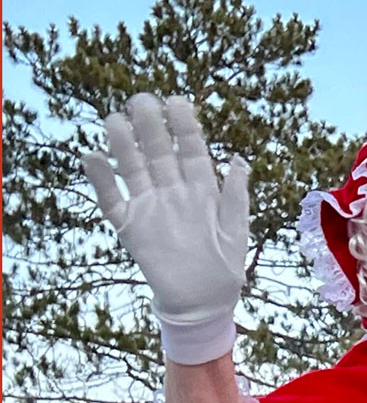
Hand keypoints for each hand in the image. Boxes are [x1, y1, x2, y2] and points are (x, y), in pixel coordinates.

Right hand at [82, 93, 248, 364]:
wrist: (202, 304)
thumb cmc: (225, 267)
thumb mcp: (237, 229)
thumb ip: (237, 194)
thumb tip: (239, 158)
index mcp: (201, 191)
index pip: (192, 151)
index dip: (186, 126)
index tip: (177, 101)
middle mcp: (173, 193)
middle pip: (159, 153)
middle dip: (151, 125)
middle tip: (141, 98)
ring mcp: (150, 207)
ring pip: (134, 170)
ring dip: (123, 145)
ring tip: (115, 120)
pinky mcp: (130, 227)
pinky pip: (112, 201)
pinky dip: (102, 180)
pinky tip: (92, 157)